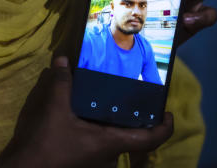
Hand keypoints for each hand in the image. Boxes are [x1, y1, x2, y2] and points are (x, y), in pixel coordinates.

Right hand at [0, 57, 173, 167]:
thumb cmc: (48, 144)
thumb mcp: (54, 110)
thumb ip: (62, 83)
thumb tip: (64, 59)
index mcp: (111, 143)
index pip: (150, 140)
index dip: (165, 127)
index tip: (168, 113)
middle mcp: (109, 154)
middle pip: (132, 136)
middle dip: (133, 115)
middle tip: (130, 92)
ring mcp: (96, 159)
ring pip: (114, 138)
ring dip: (113, 120)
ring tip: (107, 95)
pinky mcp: (83, 158)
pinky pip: (99, 140)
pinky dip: (98, 125)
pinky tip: (85, 109)